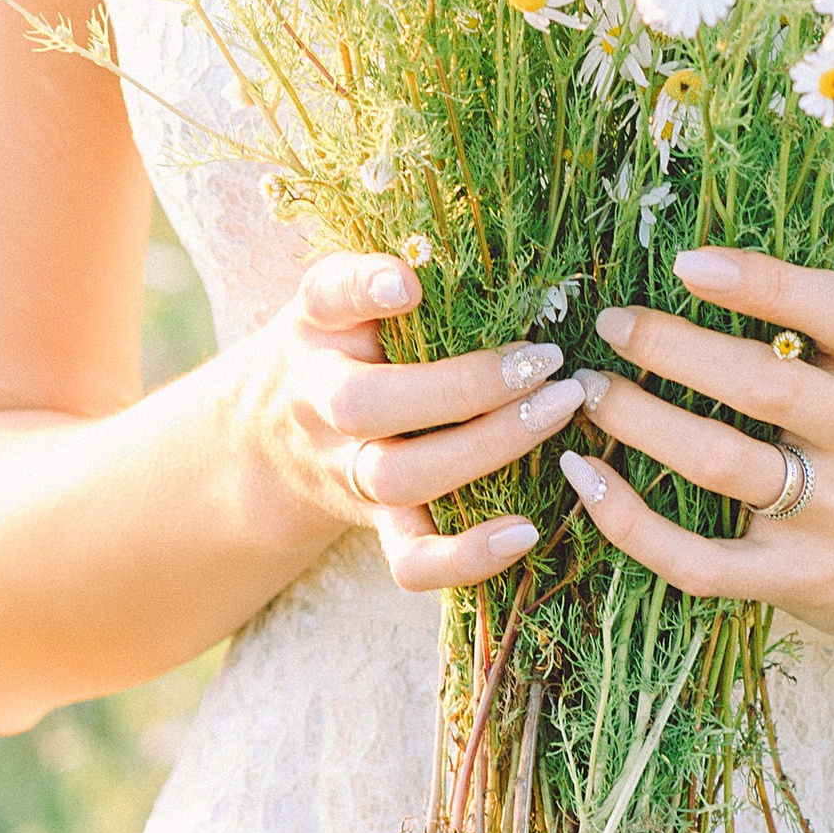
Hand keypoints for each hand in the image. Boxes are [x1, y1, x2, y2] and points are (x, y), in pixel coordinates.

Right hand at [237, 250, 591, 596]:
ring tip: (559, 410)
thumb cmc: (338, 348)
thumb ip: (374, 276)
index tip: (409, 283)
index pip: (328, 298)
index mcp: (316, 333)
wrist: (274, 441)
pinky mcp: (380, 525)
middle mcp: (322, 406)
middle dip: (463, 386)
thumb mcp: (339, 301)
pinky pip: (412, 561)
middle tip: (545, 358)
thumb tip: (418, 271)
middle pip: (369, 404)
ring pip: (400, 479)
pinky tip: (527, 532)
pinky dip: (466, 557)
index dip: (365, 289)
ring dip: (487, 449)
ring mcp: (350, 472)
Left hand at [556, 245, 833, 660]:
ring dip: (639, 421)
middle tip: (612, 325)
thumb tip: (696, 274)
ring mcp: (833, 517)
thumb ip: (818, 339)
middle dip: (672, 348)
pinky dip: (631, 523)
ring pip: (721, 463)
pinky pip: (699, 559)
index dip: (760, 281)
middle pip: (763, 384)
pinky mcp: (797, 580)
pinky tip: (588, 481)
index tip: (686, 262)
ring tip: (590, 393)